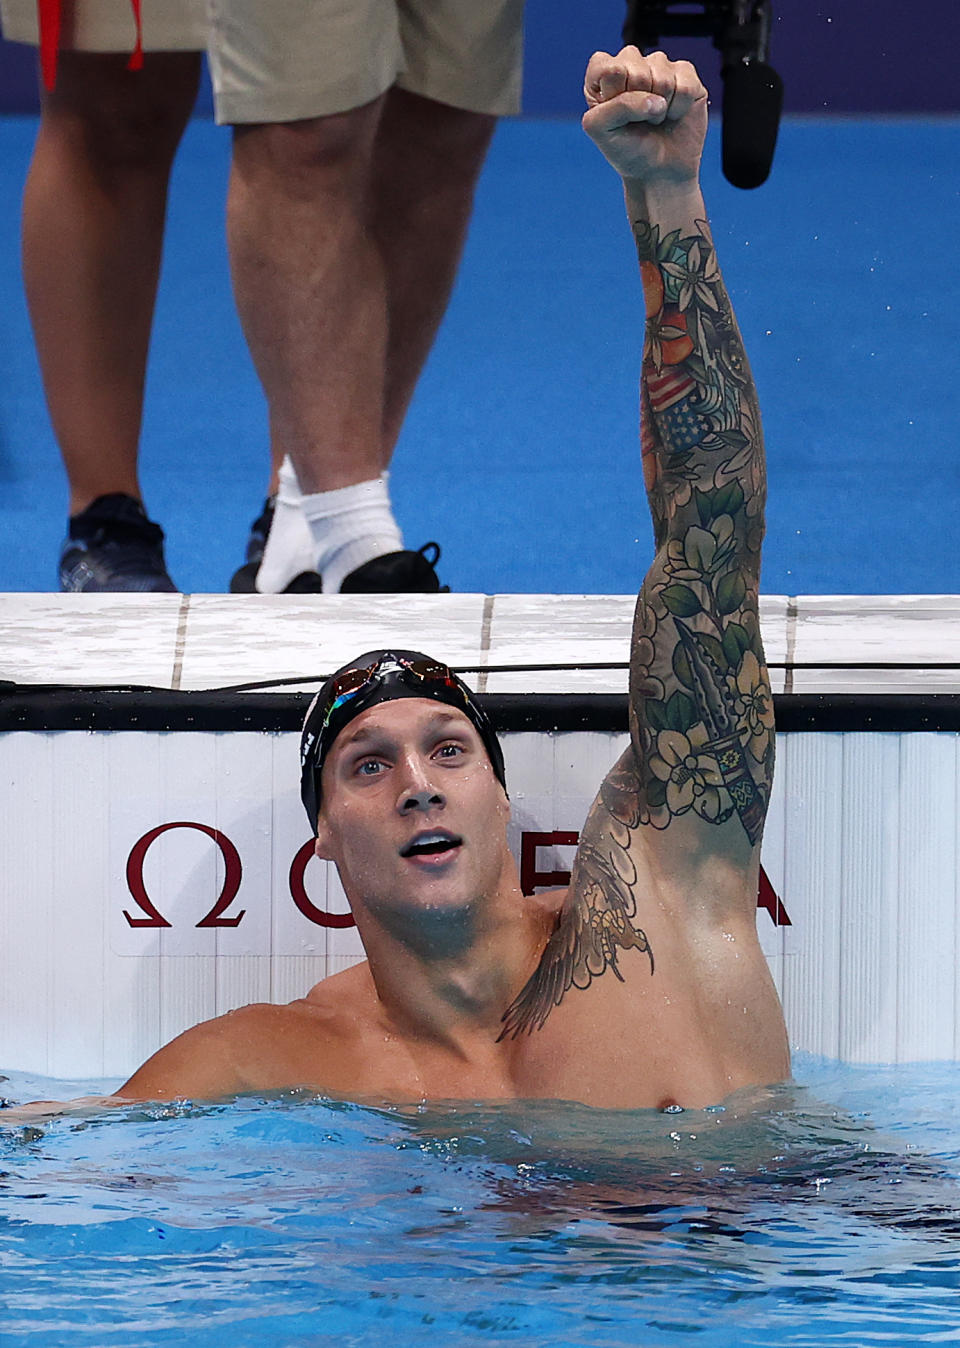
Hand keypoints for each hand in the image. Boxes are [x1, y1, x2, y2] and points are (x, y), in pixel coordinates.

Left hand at [583, 48, 707, 186]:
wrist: (658, 172)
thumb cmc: (627, 150)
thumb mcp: (603, 131)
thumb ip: (616, 106)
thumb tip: (654, 99)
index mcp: (604, 74)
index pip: (607, 66)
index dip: (614, 93)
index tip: (615, 116)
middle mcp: (632, 64)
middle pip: (634, 64)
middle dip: (637, 100)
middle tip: (638, 120)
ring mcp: (660, 66)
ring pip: (661, 74)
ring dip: (659, 108)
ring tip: (655, 119)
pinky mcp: (686, 74)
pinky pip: (685, 84)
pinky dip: (679, 107)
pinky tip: (673, 115)